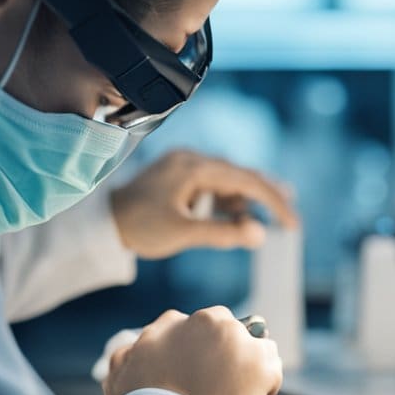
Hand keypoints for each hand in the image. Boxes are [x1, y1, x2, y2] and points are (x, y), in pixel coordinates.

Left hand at [102, 306, 283, 394]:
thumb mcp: (264, 385)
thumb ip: (266, 360)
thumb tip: (262, 350)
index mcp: (220, 323)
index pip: (236, 331)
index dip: (236, 355)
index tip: (232, 375)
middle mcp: (181, 321)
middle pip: (198, 333)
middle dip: (201, 353)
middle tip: (204, 388)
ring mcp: (147, 337)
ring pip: (165, 343)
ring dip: (170, 360)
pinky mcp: (121, 358)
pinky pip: (134, 363)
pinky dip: (140, 378)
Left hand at [110, 150, 299, 259]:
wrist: (103, 222)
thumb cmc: (139, 227)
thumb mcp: (183, 233)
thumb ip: (223, 233)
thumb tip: (260, 234)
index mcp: (195, 168)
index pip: (246, 180)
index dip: (274, 201)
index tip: (292, 223)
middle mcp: (194, 160)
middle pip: (242, 175)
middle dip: (267, 196)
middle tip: (290, 218)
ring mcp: (187, 166)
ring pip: (229, 181)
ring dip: (246, 202)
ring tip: (262, 224)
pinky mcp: (181, 175)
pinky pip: (214, 185)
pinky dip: (229, 201)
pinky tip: (237, 217)